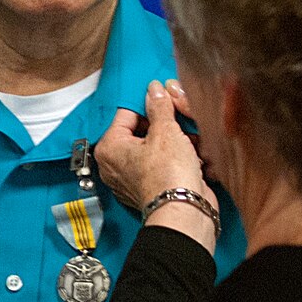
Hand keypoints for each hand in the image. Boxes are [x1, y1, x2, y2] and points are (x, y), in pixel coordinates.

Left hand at [96, 79, 216, 252]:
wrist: (186, 212)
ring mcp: (133, 177)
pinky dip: (177, 157)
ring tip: (190, 140)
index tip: (163, 99)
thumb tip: (154, 90)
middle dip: (164, 125)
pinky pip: (163, 163)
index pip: (125, 113)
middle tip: (180, 120)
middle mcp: (115, 164)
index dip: (147, 104)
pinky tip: (193, 155)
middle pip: (140, 131)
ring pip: (155, 147)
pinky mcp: (152, 186)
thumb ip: (159, 107)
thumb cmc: (169, 176)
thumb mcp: (166, 131)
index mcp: (109, 147)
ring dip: (175, 141)